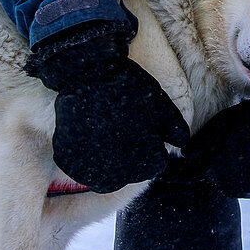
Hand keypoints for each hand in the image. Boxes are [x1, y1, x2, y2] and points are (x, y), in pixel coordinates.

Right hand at [28, 25, 189, 191]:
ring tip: (108, 130)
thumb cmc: (129, 88)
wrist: (87, 73)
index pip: (155, 163)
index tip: (142, 124)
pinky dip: (87, 155)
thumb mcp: (162, 106)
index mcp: (145, 164)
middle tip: (124, 125)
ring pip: (107, 175)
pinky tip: (90, 134)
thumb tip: (181, 146)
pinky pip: (83, 167)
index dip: (152, 143)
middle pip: (132, 172)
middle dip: (133, 154)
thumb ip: (176, 131)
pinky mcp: (69, 162)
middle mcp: (118, 175)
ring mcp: (90, 172)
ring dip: (110, 159)